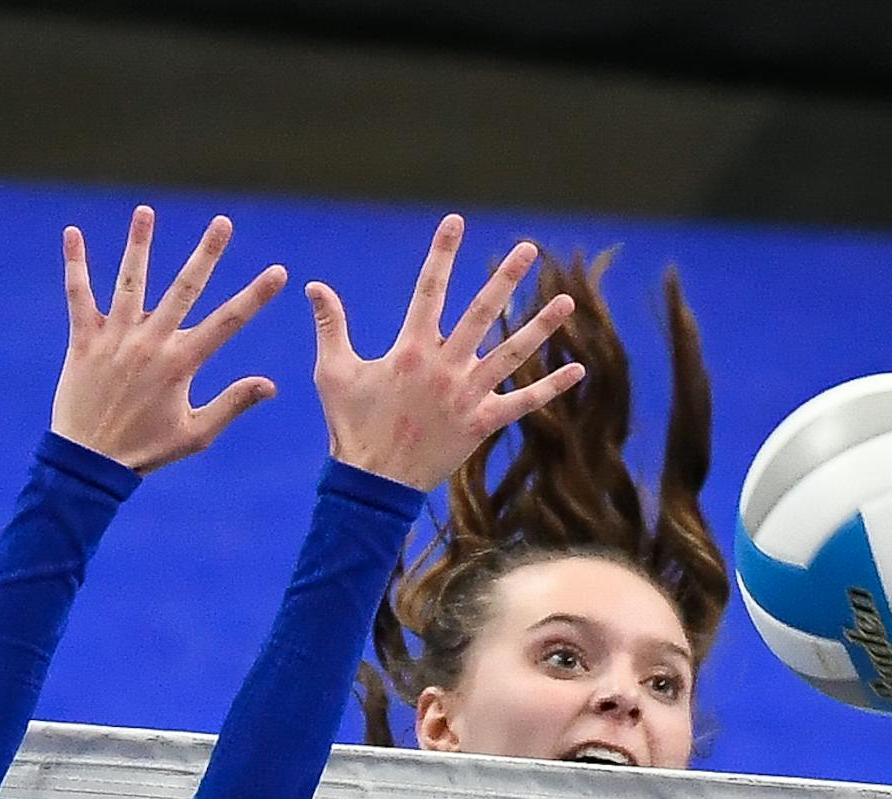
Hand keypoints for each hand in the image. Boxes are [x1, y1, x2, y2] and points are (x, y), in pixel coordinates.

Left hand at [51, 207, 283, 472]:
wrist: (91, 461)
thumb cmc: (147, 451)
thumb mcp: (197, 434)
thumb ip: (232, 403)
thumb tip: (270, 385)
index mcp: (181, 364)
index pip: (228, 322)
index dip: (256, 295)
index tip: (278, 271)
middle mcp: (151, 342)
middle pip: (184, 288)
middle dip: (207, 254)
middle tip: (223, 222)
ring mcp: (115, 337)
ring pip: (130, 281)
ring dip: (139, 244)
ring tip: (146, 210)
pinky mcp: (84, 339)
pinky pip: (78, 294)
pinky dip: (75, 264)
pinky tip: (73, 232)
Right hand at [306, 215, 584, 489]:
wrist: (374, 484)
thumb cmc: (351, 427)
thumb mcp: (333, 371)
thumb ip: (330, 325)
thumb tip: (314, 285)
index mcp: (411, 349)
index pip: (429, 288)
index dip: (443, 253)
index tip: (456, 221)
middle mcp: (445, 367)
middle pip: (482, 313)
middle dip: (506, 278)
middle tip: (528, 248)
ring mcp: (468, 396)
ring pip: (512, 353)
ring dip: (541, 326)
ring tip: (566, 301)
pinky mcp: (482, 424)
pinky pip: (523, 403)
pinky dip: (551, 388)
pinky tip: (577, 370)